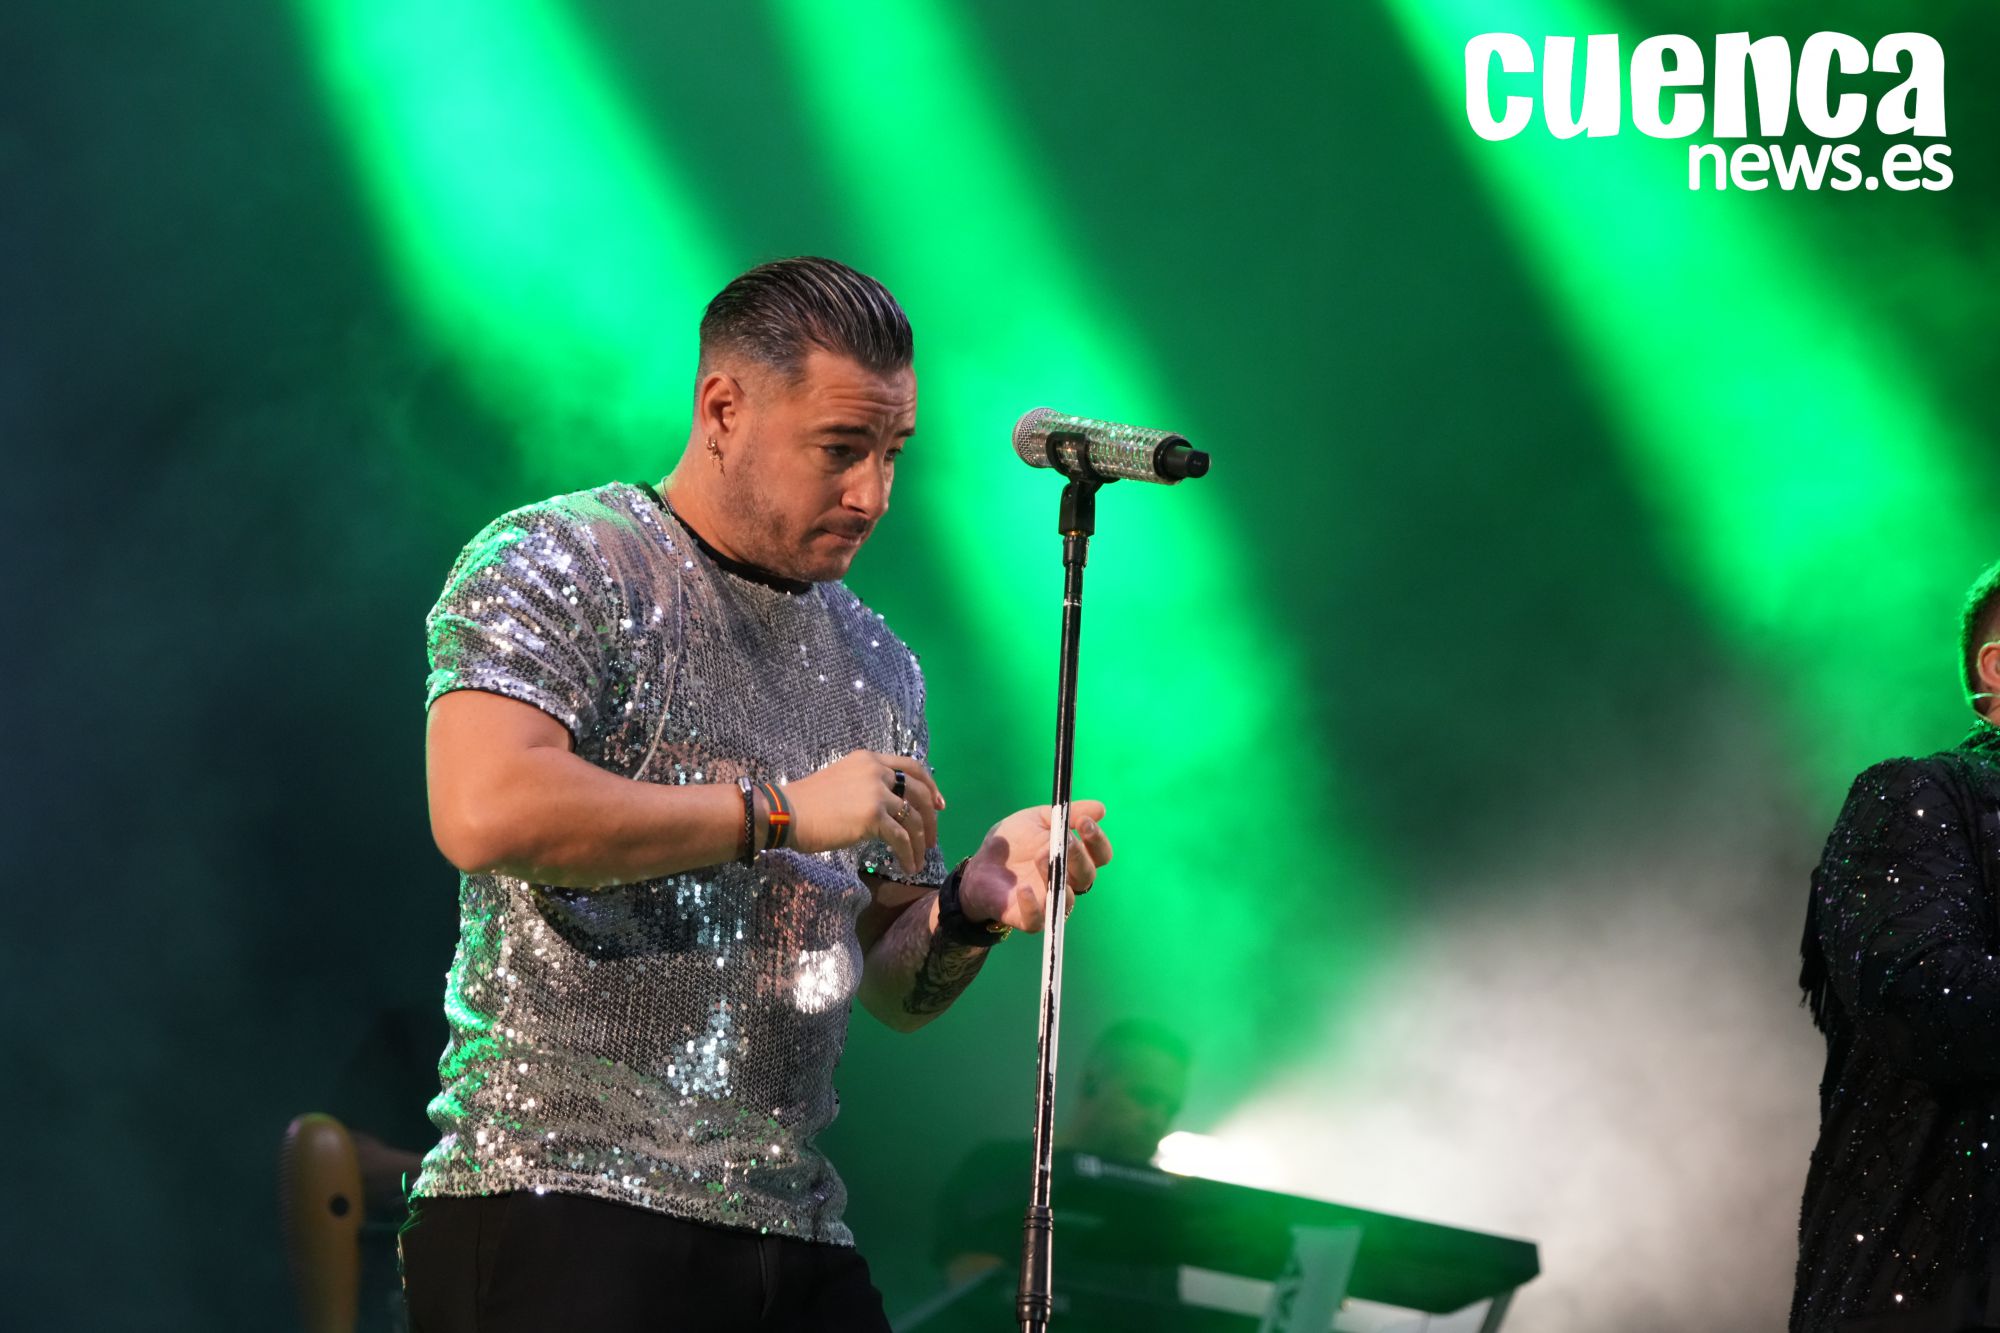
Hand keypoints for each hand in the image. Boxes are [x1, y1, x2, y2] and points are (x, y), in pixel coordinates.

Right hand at [785, 750, 942, 876]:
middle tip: (932, 838)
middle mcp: (877, 771)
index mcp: (869, 759)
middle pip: (919, 792)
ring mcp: (877, 793)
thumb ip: (867, 785)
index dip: (930, 785)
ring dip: (920, 841)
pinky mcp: (873, 817)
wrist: (787, 812)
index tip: (939, 804)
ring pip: (913, 818)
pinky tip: (908, 866)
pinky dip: (908, 854)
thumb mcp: (842, 779)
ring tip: (920, 858)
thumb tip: (888, 807)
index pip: (912, 766)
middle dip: (930, 818)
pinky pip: (901, 839)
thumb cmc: (807, 802)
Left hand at [958, 800, 1111, 931]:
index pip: (1099, 854)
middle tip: (1065, 839)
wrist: (980, 866)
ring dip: (1055, 876)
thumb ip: (1065, 815)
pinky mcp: (1028, 918)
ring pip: (1067, 898)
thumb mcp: (1037, 819)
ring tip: (1039, 855)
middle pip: (1087, 875)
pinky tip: (1024, 888)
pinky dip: (1033, 905)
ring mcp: (1050, 902)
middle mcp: (1069, 883)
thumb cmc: (1014, 841)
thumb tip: (1099, 809)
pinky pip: (1037, 919)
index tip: (1085, 823)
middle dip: (1078, 856)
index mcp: (1075, 859)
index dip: (1097, 840)